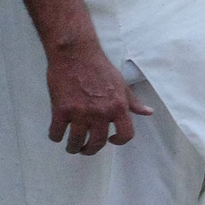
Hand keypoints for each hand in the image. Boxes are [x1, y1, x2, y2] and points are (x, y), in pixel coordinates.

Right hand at [43, 38, 147, 153]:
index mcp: (118, 107)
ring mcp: (80, 113)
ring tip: (72, 147)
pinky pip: (57, 132)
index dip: (119, 141)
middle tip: (86, 149)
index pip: (125, 134)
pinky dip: (55, 136)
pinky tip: (57, 134)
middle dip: (91, 150)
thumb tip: (148, 112)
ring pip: (76, 141)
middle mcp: (101, 113)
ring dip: (73, 147)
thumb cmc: (100, 68)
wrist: (76, 54)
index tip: (111, 140)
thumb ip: (133, 102)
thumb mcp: (121, 85)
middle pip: (97, 142)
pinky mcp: (60, 110)